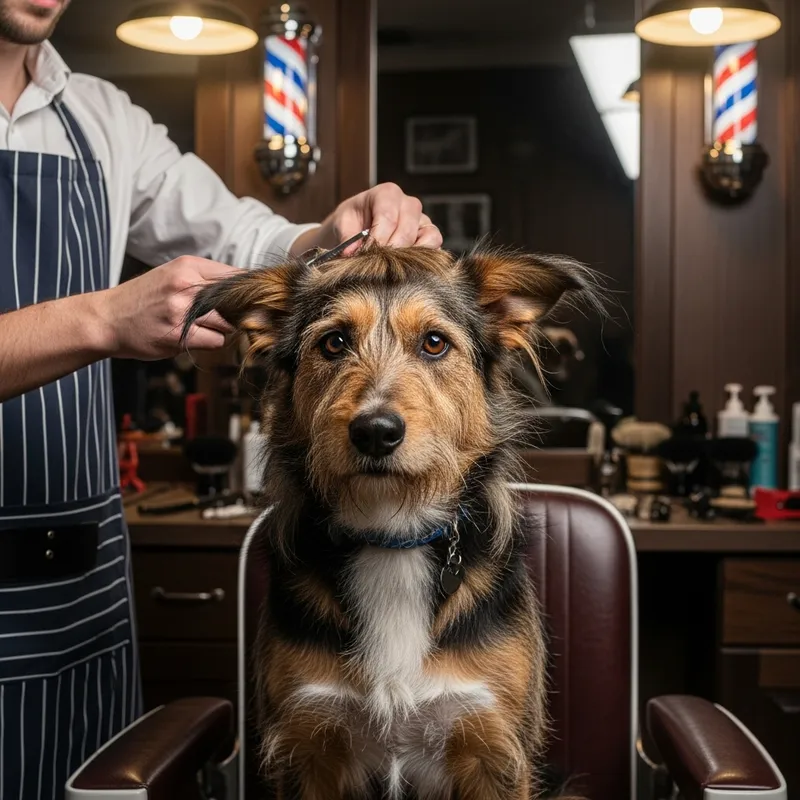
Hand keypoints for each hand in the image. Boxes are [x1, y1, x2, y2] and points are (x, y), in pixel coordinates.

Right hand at [93, 257, 237, 358]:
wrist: (106, 319)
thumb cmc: (143, 298)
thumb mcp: (172, 276)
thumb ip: (204, 279)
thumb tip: (244, 289)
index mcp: (187, 266)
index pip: (235, 276)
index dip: (245, 292)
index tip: (247, 301)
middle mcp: (186, 285)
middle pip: (235, 302)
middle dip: (234, 313)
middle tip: (220, 318)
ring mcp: (182, 311)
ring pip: (227, 324)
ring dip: (220, 330)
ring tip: (200, 328)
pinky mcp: (179, 335)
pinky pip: (215, 341)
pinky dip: (209, 343)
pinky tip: (192, 338)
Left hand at [291, 183, 442, 255]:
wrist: (358, 229)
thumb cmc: (351, 224)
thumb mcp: (342, 225)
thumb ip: (346, 238)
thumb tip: (352, 253)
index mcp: (386, 194)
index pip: (387, 216)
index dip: (377, 239)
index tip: (366, 255)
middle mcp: (408, 203)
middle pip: (407, 230)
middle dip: (390, 252)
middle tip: (376, 265)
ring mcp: (421, 219)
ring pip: (427, 235)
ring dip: (409, 255)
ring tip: (391, 266)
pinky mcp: (429, 235)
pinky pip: (435, 244)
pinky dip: (424, 256)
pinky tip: (406, 265)